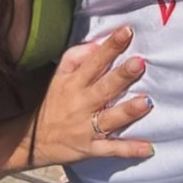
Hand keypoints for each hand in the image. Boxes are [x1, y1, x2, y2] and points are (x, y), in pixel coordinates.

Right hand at [27, 26, 153, 166]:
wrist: (33, 140)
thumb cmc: (53, 102)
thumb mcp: (58, 75)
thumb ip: (75, 56)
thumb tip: (96, 45)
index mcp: (74, 83)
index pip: (94, 61)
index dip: (110, 47)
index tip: (126, 32)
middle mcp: (82, 104)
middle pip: (105, 88)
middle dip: (122, 76)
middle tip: (139, 63)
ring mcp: (87, 128)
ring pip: (110, 119)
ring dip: (128, 111)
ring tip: (146, 102)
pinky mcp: (92, 149)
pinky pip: (112, 150)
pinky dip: (130, 150)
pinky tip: (148, 148)